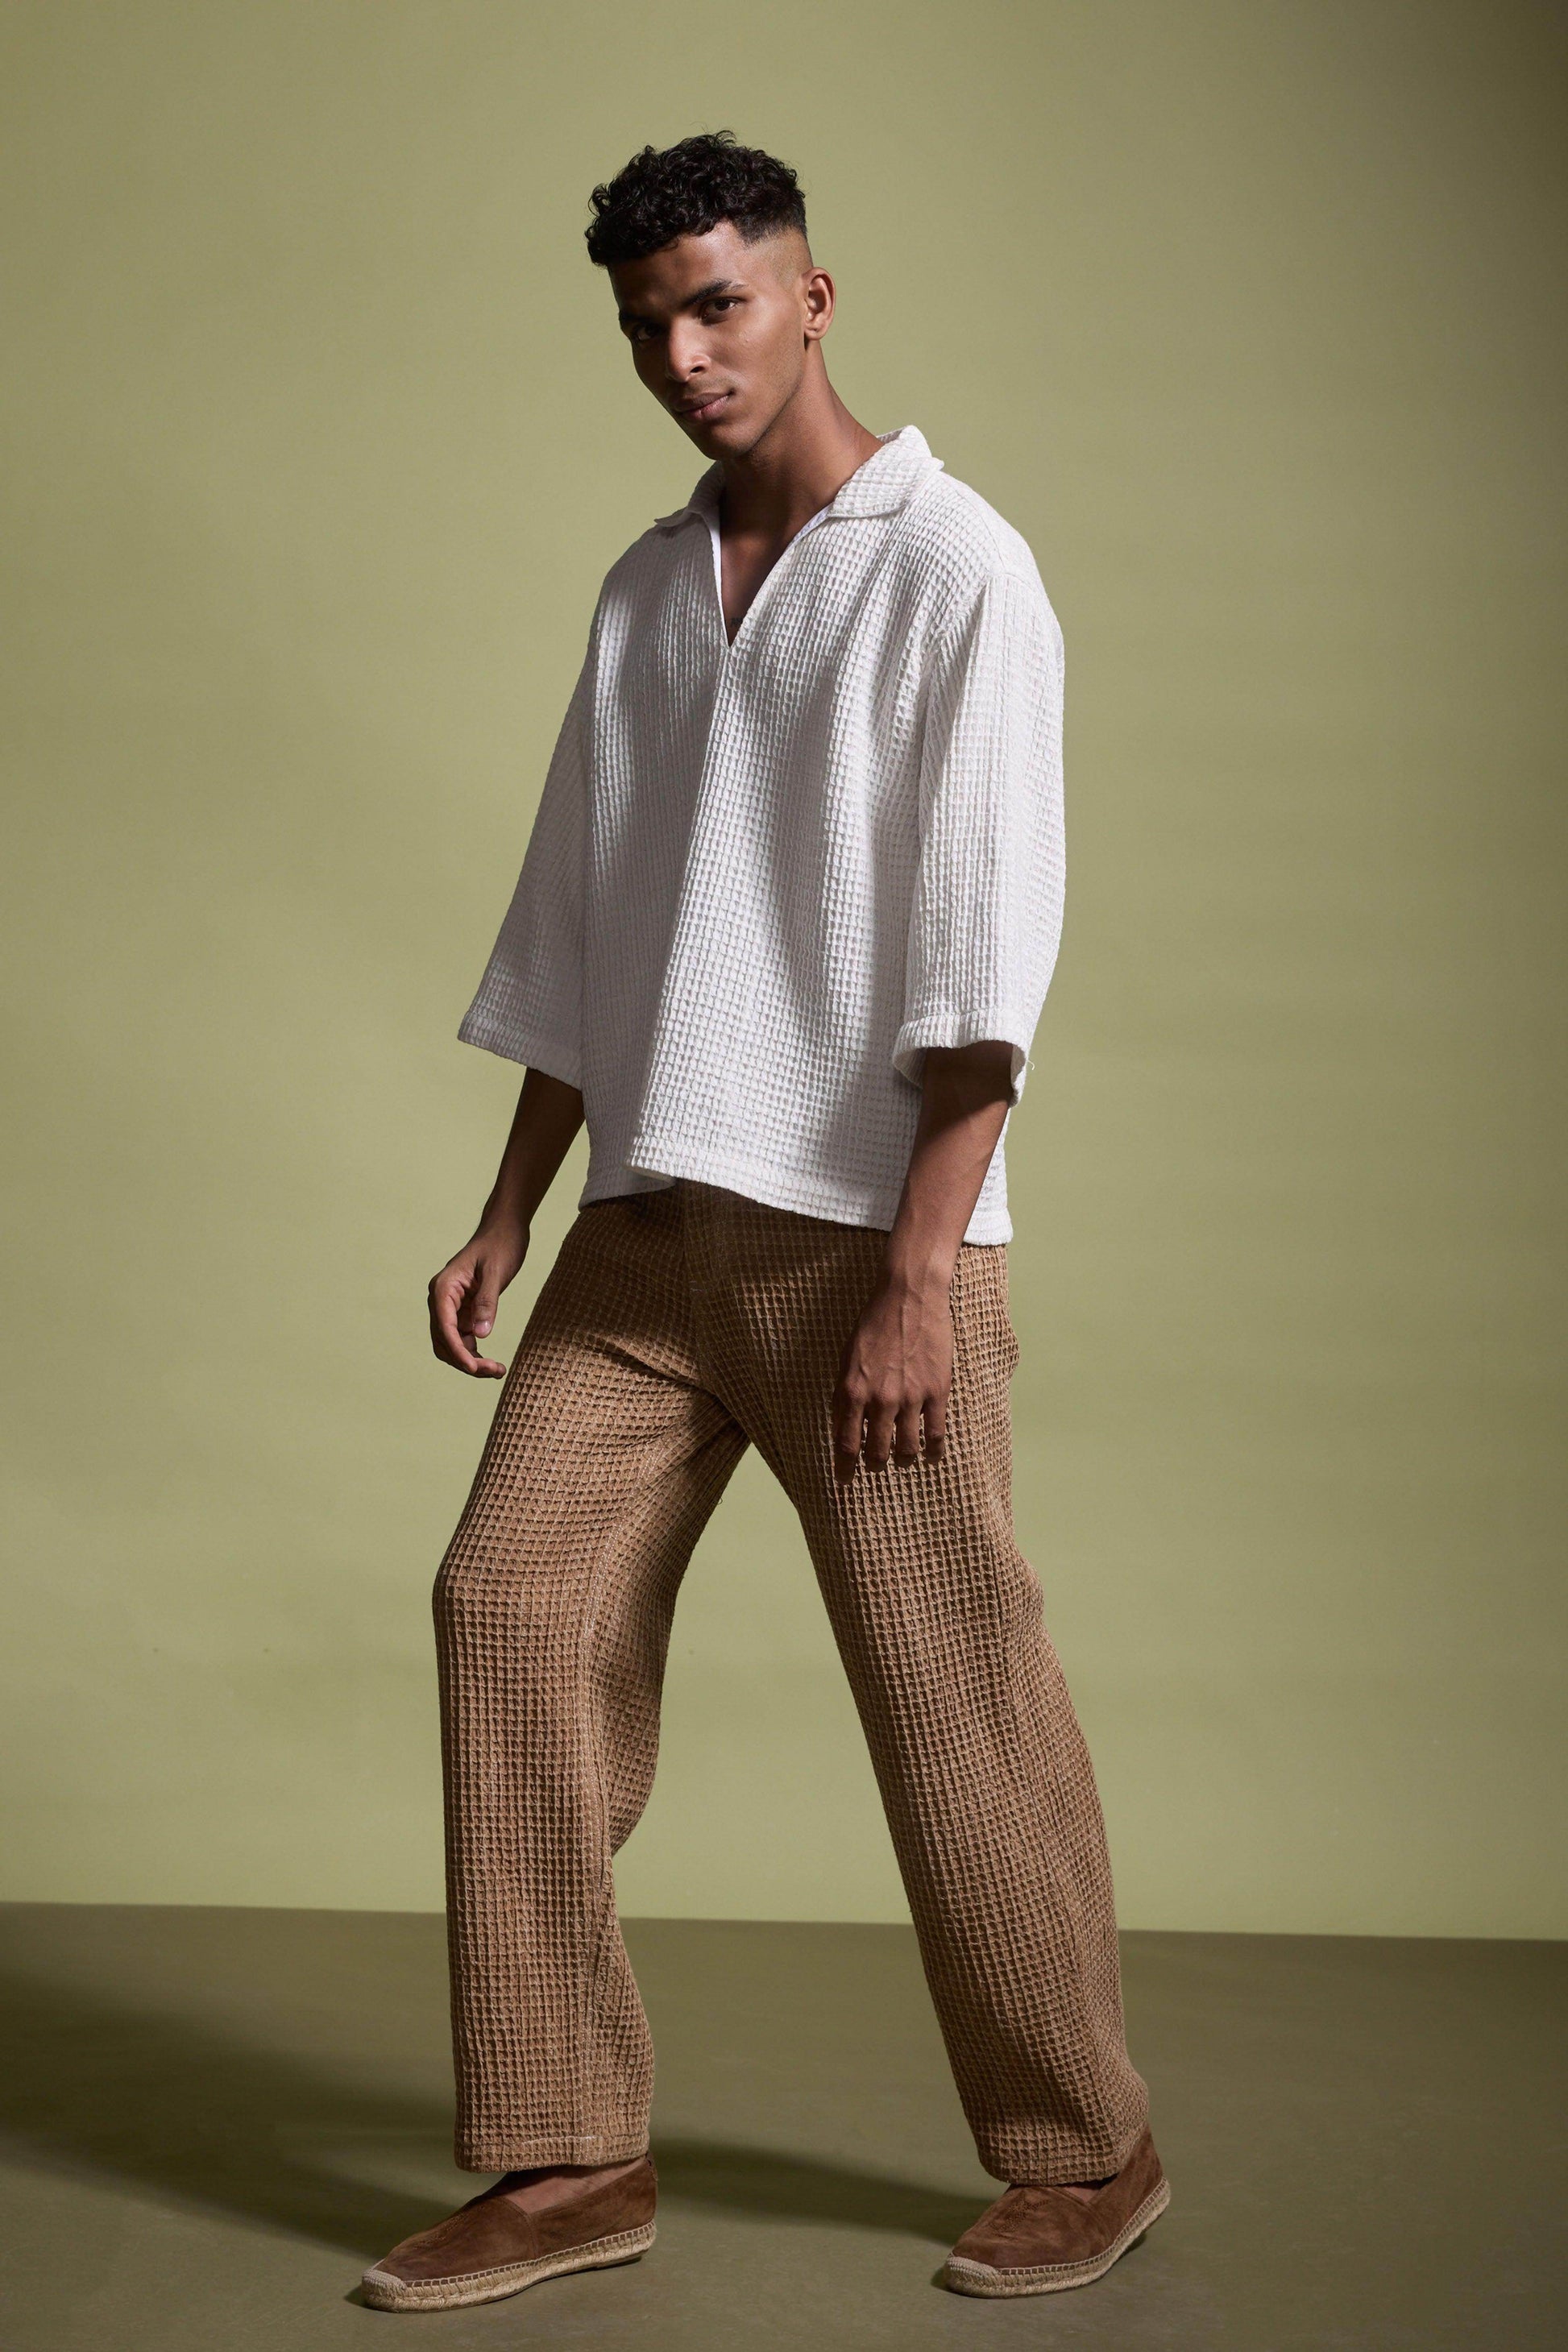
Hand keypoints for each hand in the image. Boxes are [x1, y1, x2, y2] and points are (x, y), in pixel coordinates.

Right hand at [428, 1222, 528, 1376]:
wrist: (505, 1230)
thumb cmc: (501, 1245)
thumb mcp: (496, 1272)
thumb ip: (488, 1302)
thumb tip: (480, 1336)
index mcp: (443, 1288)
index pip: (444, 1327)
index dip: (457, 1352)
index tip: (475, 1368)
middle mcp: (441, 1299)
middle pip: (444, 1341)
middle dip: (465, 1361)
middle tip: (495, 1371)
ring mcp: (451, 1307)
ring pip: (451, 1344)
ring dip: (470, 1361)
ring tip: (498, 1370)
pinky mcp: (463, 1310)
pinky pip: (462, 1339)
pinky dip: (474, 1353)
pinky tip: (492, 1362)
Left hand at [831, 1272, 951, 1482]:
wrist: (908, 1296)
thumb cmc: (874, 1323)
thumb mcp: (846, 1358)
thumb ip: (844, 1393)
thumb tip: (842, 1426)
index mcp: (852, 1390)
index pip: (845, 1442)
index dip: (844, 1467)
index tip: (844, 1479)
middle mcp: (879, 1399)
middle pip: (876, 1452)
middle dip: (874, 1465)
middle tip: (876, 1466)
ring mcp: (910, 1397)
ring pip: (906, 1449)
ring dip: (903, 1460)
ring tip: (904, 1460)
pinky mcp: (936, 1391)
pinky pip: (936, 1434)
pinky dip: (933, 1452)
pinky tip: (932, 1458)